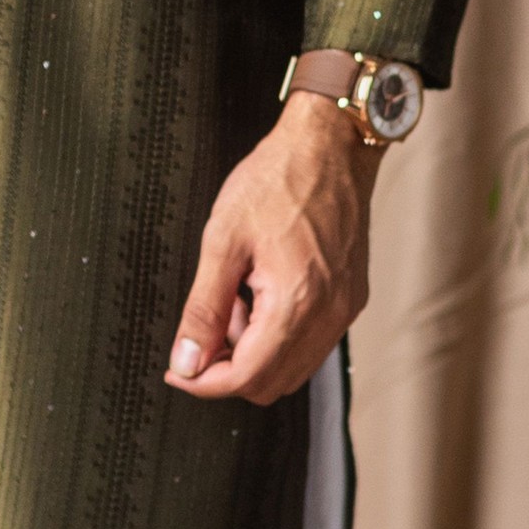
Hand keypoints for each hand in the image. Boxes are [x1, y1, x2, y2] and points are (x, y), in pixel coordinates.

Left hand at [164, 94, 378, 403]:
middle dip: (228, 368)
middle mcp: (329, 314)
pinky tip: (259, 292)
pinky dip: (278, 334)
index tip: (177, 369)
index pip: (247, 377)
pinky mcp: (350, 298)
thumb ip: (203, 309)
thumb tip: (186, 361)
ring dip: (253, 351)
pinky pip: (311, 341)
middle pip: (271, 384)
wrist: (330, 144)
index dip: (204, 382)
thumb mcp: (223, 240)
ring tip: (233, 298)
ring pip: (292, 367)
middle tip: (204, 326)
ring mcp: (345, 308)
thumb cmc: (278, 179)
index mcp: (296, 302)